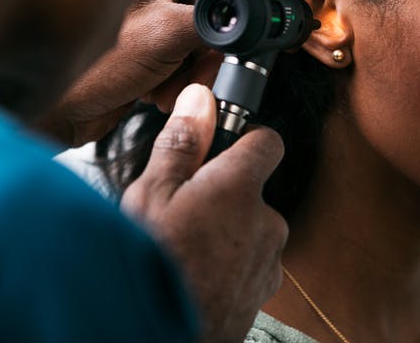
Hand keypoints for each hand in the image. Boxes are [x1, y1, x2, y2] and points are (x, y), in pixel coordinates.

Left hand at [37, 0, 268, 145]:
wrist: (51, 113)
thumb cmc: (89, 65)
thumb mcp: (165, 34)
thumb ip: (219, 22)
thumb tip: (260, 18)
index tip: (275, 19)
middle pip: (225, 8)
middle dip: (220, 46)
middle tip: (217, 67)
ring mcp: (160, 18)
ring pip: (213, 41)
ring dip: (201, 70)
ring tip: (173, 86)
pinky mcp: (157, 50)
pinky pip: (195, 62)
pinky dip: (186, 81)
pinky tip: (159, 94)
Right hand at [121, 84, 287, 342]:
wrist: (153, 333)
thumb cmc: (152, 266)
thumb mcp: (151, 195)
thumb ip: (182, 144)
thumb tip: (199, 100)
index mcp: (240, 189)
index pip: (267, 142)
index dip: (245, 140)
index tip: (220, 149)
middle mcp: (267, 222)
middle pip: (252, 192)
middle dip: (223, 197)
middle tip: (182, 212)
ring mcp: (268, 261)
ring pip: (249, 231)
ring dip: (225, 234)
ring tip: (184, 250)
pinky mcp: (262, 293)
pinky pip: (249, 265)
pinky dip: (228, 266)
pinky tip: (195, 275)